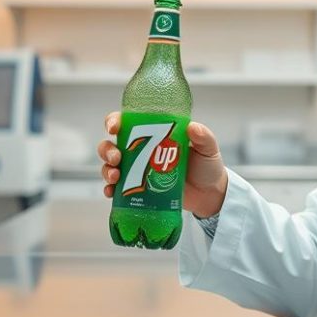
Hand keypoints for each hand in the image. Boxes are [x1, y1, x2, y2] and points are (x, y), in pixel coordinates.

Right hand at [98, 112, 228, 217]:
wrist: (210, 195)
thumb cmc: (207, 167)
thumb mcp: (208, 148)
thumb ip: (203, 136)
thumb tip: (192, 127)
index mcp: (153, 135)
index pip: (127, 122)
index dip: (114, 121)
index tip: (113, 127)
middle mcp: (141, 151)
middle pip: (112, 145)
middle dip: (107, 150)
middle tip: (116, 158)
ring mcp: (138, 171)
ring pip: (110, 166)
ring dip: (106, 169)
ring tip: (115, 177)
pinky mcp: (139, 190)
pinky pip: (117, 189)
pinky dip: (110, 190)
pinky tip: (111, 192)